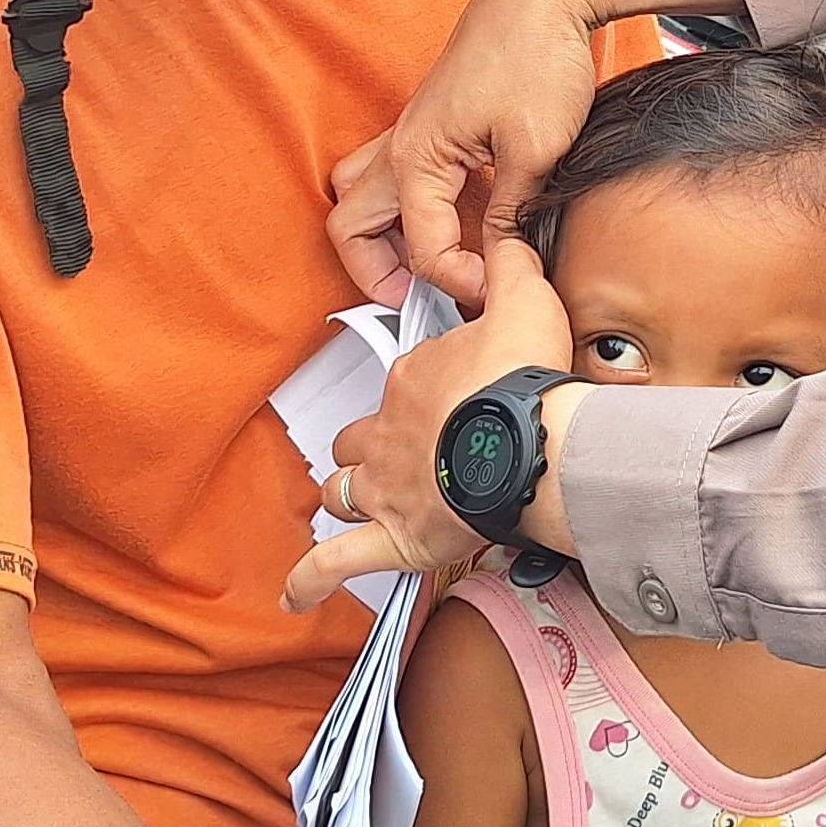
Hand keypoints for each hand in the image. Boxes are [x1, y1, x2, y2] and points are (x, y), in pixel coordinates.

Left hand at [282, 238, 580, 611]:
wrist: (529, 442)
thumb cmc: (524, 380)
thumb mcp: (525, 299)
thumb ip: (511, 265)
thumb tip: (506, 234)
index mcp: (411, 380)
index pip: (402, 383)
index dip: (423, 392)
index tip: (452, 397)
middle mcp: (387, 433)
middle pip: (359, 439)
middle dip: (368, 446)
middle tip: (399, 453)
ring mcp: (386, 487)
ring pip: (345, 490)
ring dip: (348, 495)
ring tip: (359, 506)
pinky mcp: (393, 538)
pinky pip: (336, 562)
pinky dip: (312, 577)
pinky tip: (296, 593)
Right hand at [329, 0, 744, 306]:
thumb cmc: (536, 54)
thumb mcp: (536, 150)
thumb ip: (511, 212)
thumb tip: (503, 256)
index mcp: (416, 157)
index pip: (422, 248)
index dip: (460, 280)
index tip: (500, 287)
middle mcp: (401, 145)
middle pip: (351, 224)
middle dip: (375, 272)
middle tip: (419, 298)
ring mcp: (413, 130)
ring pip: (365, 196)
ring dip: (384, 236)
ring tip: (431, 265)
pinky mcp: (435, 120)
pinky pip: (400, 175)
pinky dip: (413, 207)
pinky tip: (462, 219)